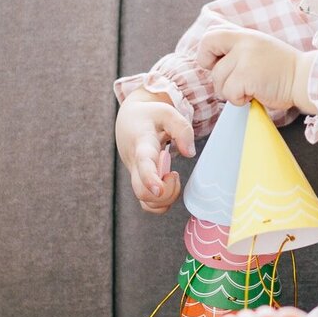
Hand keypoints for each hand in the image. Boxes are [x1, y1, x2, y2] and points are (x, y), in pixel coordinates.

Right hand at [115, 90, 195, 214]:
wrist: (128, 120)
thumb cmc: (149, 116)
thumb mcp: (167, 112)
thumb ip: (182, 130)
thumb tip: (189, 153)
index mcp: (142, 144)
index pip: (143, 163)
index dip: (150, 179)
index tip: (159, 189)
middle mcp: (135, 164)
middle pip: (142, 192)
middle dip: (166, 193)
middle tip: (174, 174)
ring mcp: (135, 176)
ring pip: (146, 202)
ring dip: (166, 199)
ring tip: (172, 177)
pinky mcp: (139, 182)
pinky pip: (148, 204)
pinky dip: (162, 203)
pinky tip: (169, 185)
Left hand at [195, 28, 316, 113]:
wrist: (305, 79)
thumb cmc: (282, 70)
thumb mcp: (259, 48)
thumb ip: (238, 50)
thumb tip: (213, 64)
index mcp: (245, 35)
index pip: (210, 36)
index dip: (206, 53)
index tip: (216, 64)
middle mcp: (243, 43)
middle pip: (210, 64)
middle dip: (218, 78)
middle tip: (235, 83)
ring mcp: (244, 59)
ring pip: (218, 81)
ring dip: (231, 92)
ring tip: (251, 88)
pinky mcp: (246, 76)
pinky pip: (229, 94)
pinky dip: (239, 100)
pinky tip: (254, 95)